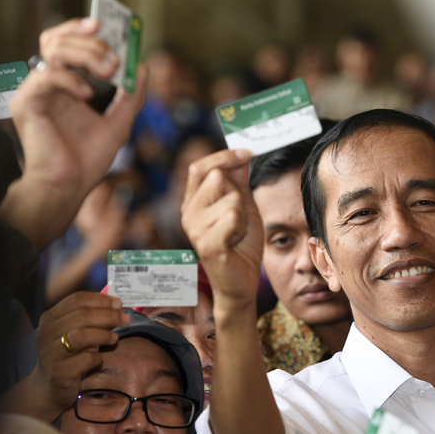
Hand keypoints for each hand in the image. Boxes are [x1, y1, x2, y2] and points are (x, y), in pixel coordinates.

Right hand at [0, 18, 146, 248]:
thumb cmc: (88, 160)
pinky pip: (47, 76)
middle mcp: (47, 84)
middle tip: (114, 57)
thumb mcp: (119, 123)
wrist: (69, 187)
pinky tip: (87, 94)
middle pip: (58, 39)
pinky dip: (71, 80)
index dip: (85, 31)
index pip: (68, 43)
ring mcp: (35, 91)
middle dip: (90, 42)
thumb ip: (131, 97)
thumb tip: (142, 66)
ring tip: (108, 70)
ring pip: (53, 50)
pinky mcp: (27, 103)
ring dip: (85, 54)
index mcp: (65, 85)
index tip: (110, 27)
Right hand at [29, 292, 129, 420]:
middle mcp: (47, 333)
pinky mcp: (60, 372)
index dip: (101, 300)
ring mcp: (51, 353)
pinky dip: (97, 357)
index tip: (119, 304)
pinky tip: (98, 359)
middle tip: (125, 320)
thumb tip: (117, 306)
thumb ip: (90, 318)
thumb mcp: (73, 331)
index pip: (77, 299)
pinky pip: (86, 359)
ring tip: (114, 339)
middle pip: (83, 315)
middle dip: (109, 316)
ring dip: (104, 335)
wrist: (49, 387)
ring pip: (82, 335)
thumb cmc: (68, 355)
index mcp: (51, 318)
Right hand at [181, 149, 262, 311]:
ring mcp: (195, 229)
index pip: (200, 167)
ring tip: (237, 232)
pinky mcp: (207, 244)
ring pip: (231, 198)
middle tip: (239, 218)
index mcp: (193, 202)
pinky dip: (242, 226)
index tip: (246, 152)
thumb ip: (239, 180)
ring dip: (244, 214)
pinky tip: (236, 241)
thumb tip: (242, 152)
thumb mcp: (243, 206)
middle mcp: (188, 213)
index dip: (224, 156)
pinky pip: (233, 216)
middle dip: (238, 194)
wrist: (241, 282)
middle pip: (218, 178)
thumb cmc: (241, 244)